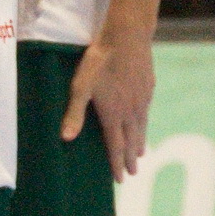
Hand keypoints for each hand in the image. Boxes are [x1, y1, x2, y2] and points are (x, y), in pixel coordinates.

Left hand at [64, 28, 156, 178]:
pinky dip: (144, 124)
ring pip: (142, 127)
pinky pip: (146, 112)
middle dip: (130, 158)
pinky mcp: (148, 87)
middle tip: (133, 173)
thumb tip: (66, 139)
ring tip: (140, 154)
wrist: (127, 37)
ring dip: (140, 142)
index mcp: (114, 114)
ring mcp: (142, 99)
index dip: (117, 163)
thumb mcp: (80, 87)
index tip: (120, 179)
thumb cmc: (99, 61)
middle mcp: (131, 111)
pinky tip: (143, 122)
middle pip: (131, 140)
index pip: (116, 146)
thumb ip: (74, 113)